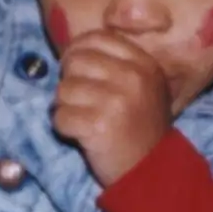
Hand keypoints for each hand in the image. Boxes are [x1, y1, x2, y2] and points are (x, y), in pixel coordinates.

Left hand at [48, 31, 175, 187]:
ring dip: (66, 107)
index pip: (96, 38)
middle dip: (71, 82)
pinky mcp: (97, 126)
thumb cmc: (141, 128)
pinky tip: (80, 135)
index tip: (77, 70)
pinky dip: (64, 128)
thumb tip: (72, 50)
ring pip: (63, 90)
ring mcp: (115, 102)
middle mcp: (131, 78)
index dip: (78, 51)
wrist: (153, 173)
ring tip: (83, 119)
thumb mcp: (144, 87)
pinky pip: (59, 117)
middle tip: (81, 101)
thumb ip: (116, 63)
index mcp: (144, 64)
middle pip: (75, 62)